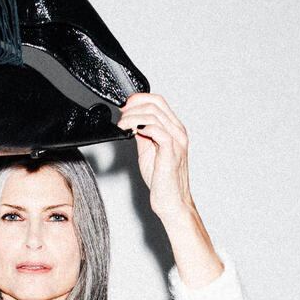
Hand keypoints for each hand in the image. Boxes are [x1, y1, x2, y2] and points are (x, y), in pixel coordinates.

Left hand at [117, 92, 195, 226]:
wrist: (171, 200)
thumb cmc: (162, 180)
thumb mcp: (148, 151)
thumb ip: (142, 136)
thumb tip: (132, 123)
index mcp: (174, 129)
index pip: (158, 102)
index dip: (139, 99)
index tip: (125, 107)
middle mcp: (178, 131)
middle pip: (156, 103)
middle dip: (134, 106)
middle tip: (121, 116)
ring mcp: (176, 139)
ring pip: (153, 114)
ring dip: (133, 117)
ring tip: (122, 126)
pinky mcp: (171, 150)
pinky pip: (157, 129)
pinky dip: (142, 127)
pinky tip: (132, 132)